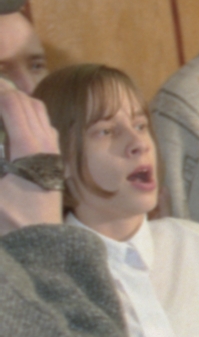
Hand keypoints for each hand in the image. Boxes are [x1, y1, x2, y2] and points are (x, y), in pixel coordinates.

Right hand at [0, 86, 61, 233]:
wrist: (42, 243)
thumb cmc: (12, 218)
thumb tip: (3, 148)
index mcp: (29, 147)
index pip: (13, 104)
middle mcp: (46, 145)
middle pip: (28, 104)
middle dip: (6, 93)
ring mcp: (53, 152)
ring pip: (39, 114)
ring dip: (18, 105)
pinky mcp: (54, 161)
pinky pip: (44, 128)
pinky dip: (27, 118)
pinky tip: (12, 125)